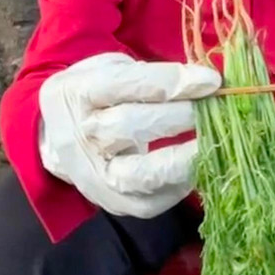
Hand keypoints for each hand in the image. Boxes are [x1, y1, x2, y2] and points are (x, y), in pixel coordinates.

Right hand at [38, 52, 220, 218]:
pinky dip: (181, 185)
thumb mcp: (113, 70)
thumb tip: (207, 82)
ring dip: (184, 159)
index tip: (211, 80)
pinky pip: (151, 201)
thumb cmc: (98, 98)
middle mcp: (80, 137)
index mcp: (77, 92)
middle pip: (130, 125)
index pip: (126, 84)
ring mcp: (93, 176)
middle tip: (216, 108)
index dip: (172, 82)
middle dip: (180, 116)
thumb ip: (152, 75)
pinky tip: (199, 165)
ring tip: (215, 142)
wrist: (58, 137)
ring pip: (140, 173)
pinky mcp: (113, 203)